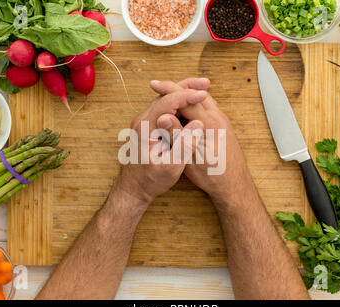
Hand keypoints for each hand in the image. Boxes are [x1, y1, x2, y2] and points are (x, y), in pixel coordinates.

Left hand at [115, 86, 206, 206]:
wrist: (133, 190)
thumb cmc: (150, 181)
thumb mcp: (170, 167)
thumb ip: (183, 145)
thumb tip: (197, 123)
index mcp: (145, 127)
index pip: (167, 102)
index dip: (187, 96)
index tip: (204, 94)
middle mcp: (142, 121)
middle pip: (164, 96)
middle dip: (186, 87)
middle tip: (206, 83)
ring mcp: (144, 123)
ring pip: (164, 100)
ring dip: (182, 93)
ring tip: (201, 89)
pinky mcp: (148, 128)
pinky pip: (163, 109)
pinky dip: (178, 103)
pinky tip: (190, 104)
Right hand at [150, 78, 249, 202]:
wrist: (235, 187)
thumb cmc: (215, 176)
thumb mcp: (191, 158)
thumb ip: (178, 136)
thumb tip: (163, 117)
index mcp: (210, 123)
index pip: (186, 99)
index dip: (168, 90)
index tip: (154, 84)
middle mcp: (218, 118)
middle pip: (195, 94)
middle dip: (176, 88)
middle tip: (158, 86)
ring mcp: (222, 122)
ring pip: (202, 101)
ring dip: (185, 96)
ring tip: (168, 95)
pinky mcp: (222, 127)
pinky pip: (206, 109)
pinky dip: (193, 106)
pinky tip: (184, 112)